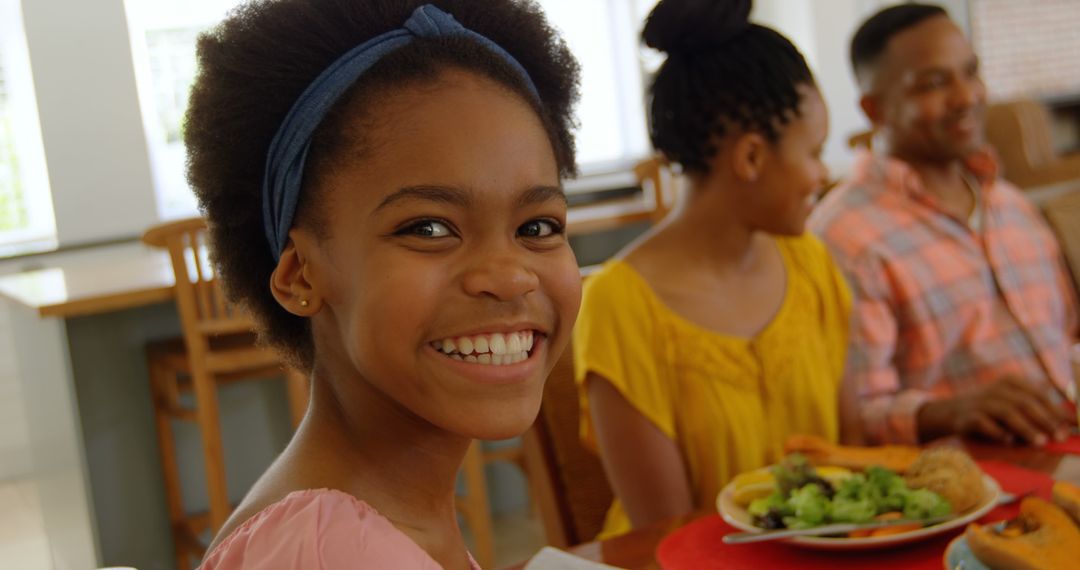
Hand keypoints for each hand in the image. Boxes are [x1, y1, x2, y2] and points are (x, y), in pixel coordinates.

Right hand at [917, 376, 1072, 444]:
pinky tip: (1009, 440)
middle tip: (1059, 436)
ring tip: (1040, 442)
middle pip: (1024, 403)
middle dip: (1045, 420)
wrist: (951, 412)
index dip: (1056, 410)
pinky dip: (998, 432)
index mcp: (1011, 382)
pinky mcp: (967, 416)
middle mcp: (996, 389)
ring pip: (1006, 412)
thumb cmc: (991, 411)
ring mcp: (980, 402)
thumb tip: (1067, 426)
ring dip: (1025, 428)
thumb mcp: (1012, 403)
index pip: (1038, 394)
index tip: (1072, 425)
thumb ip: (1035, 410)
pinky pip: (985, 423)